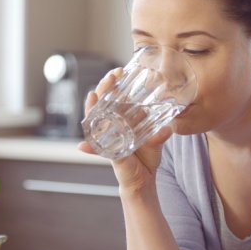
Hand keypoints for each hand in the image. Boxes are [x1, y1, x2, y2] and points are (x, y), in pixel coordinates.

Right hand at [78, 69, 173, 194]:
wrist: (145, 179)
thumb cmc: (147, 157)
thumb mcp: (156, 142)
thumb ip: (160, 135)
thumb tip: (167, 130)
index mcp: (122, 118)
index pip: (114, 96)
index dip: (114, 83)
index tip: (120, 71)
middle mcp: (112, 126)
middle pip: (102, 102)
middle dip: (104, 87)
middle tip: (112, 76)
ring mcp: (107, 138)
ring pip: (95, 119)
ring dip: (93, 107)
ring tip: (94, 94)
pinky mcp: (107, 154)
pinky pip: (96, 149)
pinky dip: (89, 147)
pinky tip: (82, 145)